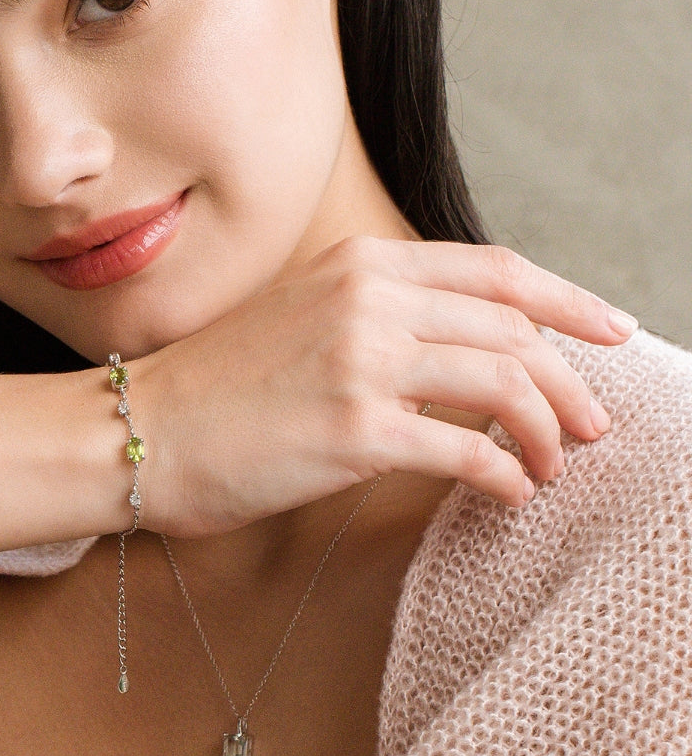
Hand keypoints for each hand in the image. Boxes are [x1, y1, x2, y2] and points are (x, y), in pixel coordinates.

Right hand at [129, 237, 636, 537]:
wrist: (141, 429)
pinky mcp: (355, 431)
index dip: (569, 300)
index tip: (613, 329)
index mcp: (359, 263)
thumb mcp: (303, 313)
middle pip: (514, 328)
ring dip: (546, 431)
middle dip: (570, 380)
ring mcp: (362, 361)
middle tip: (593, 423)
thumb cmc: (220, 385)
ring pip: (505, 384)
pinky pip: (468, 450)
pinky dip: (505, 474)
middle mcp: (367, 299)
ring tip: (553, 464)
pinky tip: (510, 492)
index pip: (496, 270)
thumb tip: (470, 344)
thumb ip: (380, 311)